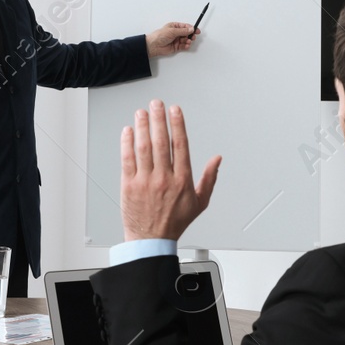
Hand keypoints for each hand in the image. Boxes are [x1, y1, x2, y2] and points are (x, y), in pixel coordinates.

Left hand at [120, 100, 220, 240]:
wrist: (151, 240)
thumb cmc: (174, 222)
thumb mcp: (200, 202)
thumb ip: (209, 178)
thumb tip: (217, 160)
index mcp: (182, 180)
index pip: (180, 145)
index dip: (177, 124)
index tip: (175, 111)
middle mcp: (164, 179)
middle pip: (161, 142)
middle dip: (158, 119)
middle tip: (156, 104)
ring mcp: (145, 181)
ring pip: (144, 148)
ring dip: (142, 127)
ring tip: (142, 112)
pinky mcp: (129, 185)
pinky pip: (127, 160)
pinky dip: (127, 143)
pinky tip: (128, 131)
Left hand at [147, 22, 196, 58]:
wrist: (154, 45)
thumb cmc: (160, 36)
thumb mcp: (172, 31)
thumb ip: (183, 31)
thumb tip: (191, 29)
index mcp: (175, 26)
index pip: (185, 26)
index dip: (192, 28)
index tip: (197, 30)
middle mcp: (176, 33)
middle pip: (187, 33)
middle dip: (191, 35)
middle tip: (193, 37)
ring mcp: (176, 40)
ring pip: (186, 40)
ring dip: (188, 41)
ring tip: (188, 41)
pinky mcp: (176, 46)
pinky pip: (183, 46)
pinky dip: (186, 46)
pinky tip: (186, 45)